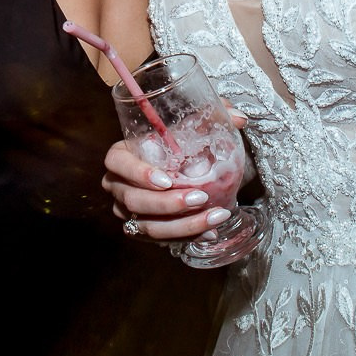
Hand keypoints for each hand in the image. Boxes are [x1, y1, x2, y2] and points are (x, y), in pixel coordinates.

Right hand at [103, 112, 253, 241]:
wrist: (171, 166)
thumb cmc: (173, 143)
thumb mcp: (189, 125)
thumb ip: (213, 115)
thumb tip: (239, 119)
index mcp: (120, 155)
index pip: (116, 163)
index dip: (138, 173)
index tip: (167, 180)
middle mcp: (117, 185)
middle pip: (134, 201)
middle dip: (168, 204)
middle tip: (200, 197)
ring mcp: (127, 211)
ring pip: (148, 226)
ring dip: (183, 225)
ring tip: (214, 216)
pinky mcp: (142, 229)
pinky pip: (161, 239)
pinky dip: (187, 237)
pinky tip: (210, 232)